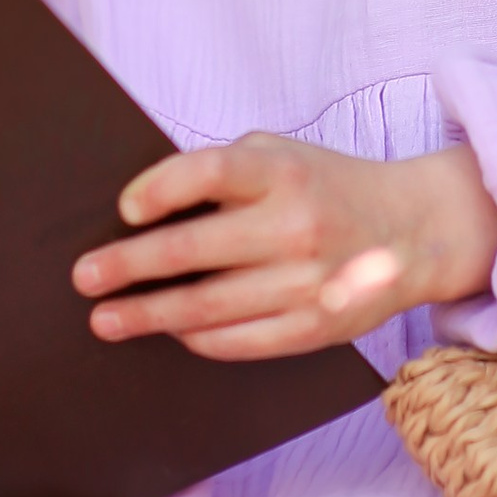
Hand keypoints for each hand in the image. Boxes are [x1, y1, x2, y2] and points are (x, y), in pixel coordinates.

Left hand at [73, 134, 496, 362]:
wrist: (412, 230)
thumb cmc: (325, 186)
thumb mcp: (282, 155)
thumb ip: (225, 171)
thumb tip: (144, 208)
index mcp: (284, 171)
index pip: (210, 172)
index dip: (161, 188)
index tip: (125, 208)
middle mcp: (296, 225)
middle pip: (192, 249)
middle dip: (128, 266)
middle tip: (84, 277)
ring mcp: (307, 282)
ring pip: (206, 306)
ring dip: (147, 314)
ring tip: (107, 318)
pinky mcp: (314, 328)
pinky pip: (237, 340)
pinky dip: (195, 338)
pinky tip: (169, 332)